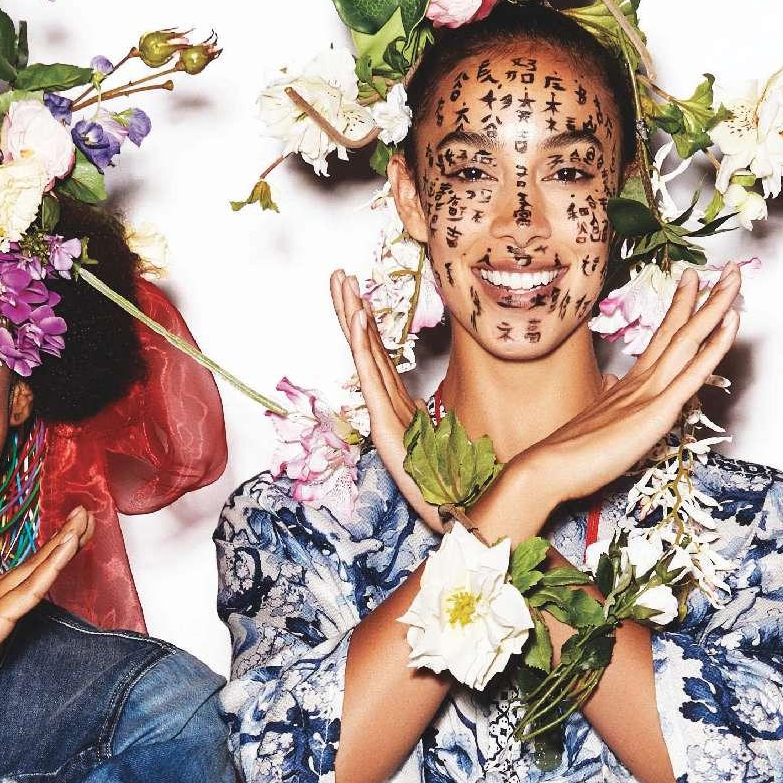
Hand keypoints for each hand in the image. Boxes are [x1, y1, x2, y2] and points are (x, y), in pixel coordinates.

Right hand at [0, 510, 92, 782]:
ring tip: (84, 520)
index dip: (47, 558)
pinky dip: (51, 568)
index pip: (21, 580)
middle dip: (61, 540)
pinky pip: (28, 592)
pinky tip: (69, 548)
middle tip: (85, 516)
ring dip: (62, 544)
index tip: (70, 541)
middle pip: (31, 566)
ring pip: (33, 571)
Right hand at [332, 271, 441, 532]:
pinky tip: (359, 321)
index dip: (364, 320)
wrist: (445, 508)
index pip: (375, 352)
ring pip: (364, 354)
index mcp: (395, 401)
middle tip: (338, 275)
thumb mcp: (435, 437)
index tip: (355, 289)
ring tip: (343, 285)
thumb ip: (424, 419)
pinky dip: (364, 346)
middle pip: (364, 346)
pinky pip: (372, 377)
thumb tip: (423, 408)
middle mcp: (384, 402)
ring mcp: (381, 410)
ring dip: (353, 316)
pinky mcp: (384, 421)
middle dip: (350, 308)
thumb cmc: (441, 477)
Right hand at [481, 266, 743, 539]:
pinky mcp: (657, 410)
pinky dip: (716, 344)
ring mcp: (650, 391)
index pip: (662, 337)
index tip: (690, 281)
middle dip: (705, 295)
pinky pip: (694, 371)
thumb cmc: (569, 455)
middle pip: (679, 328)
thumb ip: (611, 404)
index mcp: (630, 383)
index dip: (679, 308)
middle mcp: (642, 379)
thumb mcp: (597, 423)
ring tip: (733, 276)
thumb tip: (614, 390)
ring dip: (715, 305)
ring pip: (689, 338)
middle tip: (727, 268)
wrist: (549, 468)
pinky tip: (731, 320)